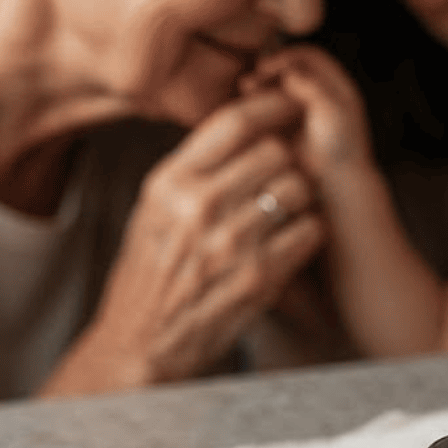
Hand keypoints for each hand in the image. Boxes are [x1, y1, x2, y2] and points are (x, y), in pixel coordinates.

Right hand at [42, 87, 324, 394]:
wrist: (139, 342)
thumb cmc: (149, 273)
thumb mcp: (152, 208)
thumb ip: (192, 167)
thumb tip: (242, 122)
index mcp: (169, 182)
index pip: (234, 122)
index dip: (272, 105)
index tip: (289, 105)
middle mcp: (198, 207)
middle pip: (275, 151)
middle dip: (287, 159)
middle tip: (284, 173)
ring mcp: (229, 244)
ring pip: (297, 188)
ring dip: (301, 196)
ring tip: (287, 209)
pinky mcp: (258, 278)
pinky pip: (308, 231)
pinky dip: (308, 232)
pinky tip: (293, 239)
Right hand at [245, 44, 373, 184]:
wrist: (335, 183)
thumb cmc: (340, 149)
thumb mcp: (332, 113)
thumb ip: (314, 88)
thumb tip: (291, 72)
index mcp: (333, 85)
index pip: (307, 57)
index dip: (286, 58)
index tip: (266, 68)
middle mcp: (314, 93)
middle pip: (286, 70)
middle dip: (267, 73)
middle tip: (249, 83)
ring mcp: (297, 110)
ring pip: (273, 88)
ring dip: (258, 89)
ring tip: (244, 95)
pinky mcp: (283, 126)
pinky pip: (265, 109)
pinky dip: (254, 106)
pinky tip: (243, 112)